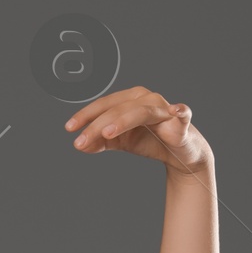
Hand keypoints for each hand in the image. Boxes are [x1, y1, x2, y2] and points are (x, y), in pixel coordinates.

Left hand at [64, 86, 210, 174]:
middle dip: (97, 126)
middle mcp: (145, 99)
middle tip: (79, 142)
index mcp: (129, 100)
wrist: (179, 153)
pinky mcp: (181, 121)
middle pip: (117, 109)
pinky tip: (177, 110)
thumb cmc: (150, 140)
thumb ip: (100, 142)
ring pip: (139, 112)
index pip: (104, 105)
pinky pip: (182, 113)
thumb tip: (79, 145)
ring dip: (123, 121)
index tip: (69, 128)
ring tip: (107, 134)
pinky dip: (181, 111)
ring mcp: (163, 108)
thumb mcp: (121, 142)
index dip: (86, 115)